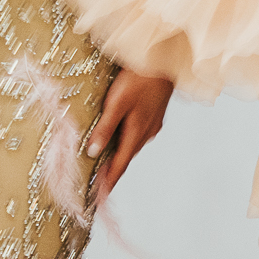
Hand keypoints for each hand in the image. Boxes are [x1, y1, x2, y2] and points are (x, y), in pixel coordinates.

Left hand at [85, 67, 173, 205]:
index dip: (110, 181)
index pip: (120, 164)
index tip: (101, 197)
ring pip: (133, 146)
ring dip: (120, 156)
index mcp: (137, 133)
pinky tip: (122, 137)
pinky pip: (138, 135)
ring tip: (106, 163)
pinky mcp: (155, 115)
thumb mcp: (117, 103)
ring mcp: (153, 124)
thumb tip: (93, 152)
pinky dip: (127, 142)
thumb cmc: (138, 79)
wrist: (165, 61)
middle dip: (113, 170)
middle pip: (127, 157)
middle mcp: (147, 133)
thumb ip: (105, 128)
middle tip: (99, 182)